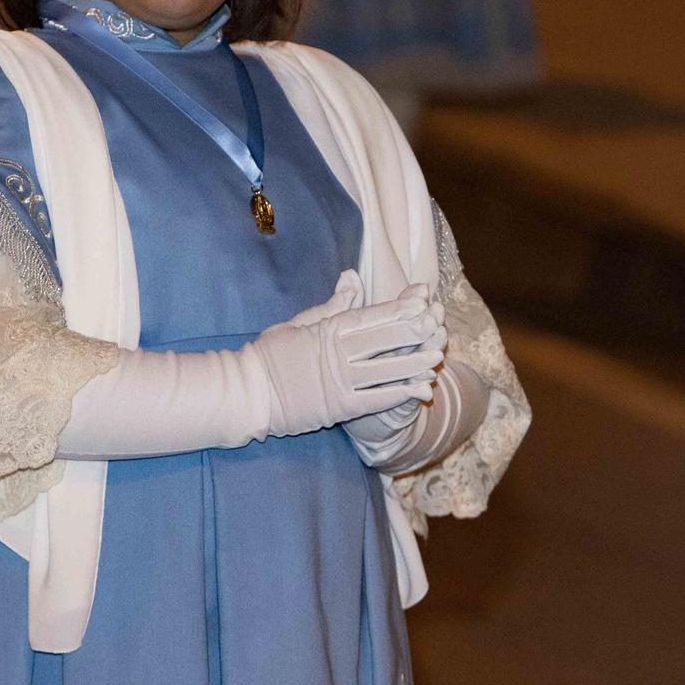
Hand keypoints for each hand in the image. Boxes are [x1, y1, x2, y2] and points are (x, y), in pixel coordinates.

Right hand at [249, 285, 445, 437]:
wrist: (247, 393)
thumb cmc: (268, 355)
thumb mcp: (299, 322)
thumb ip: (332, 304)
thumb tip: (353, 276)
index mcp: (328, 328)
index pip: (373, 315)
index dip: (401, 308)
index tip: (423, 301)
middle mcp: (338, 352)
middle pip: (386, 338)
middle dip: (416, 331)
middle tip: (438, 326)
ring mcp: (340, 381)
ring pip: (388, 369)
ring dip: (415, 363)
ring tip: (437, 358)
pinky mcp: (340, 407)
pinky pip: (378, 399)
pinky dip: (401, 393)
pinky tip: (420, 389)